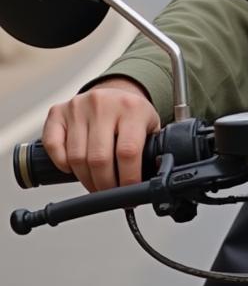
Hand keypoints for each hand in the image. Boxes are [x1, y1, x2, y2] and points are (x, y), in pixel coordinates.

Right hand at [41, 78, 160, 191]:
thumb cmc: (132, 114)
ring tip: (96, 184)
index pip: (128, 152)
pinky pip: (53, 146)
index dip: (128, 178)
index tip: (129, 192)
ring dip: (86, 179)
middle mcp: (104, 105)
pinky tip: (74, 168)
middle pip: (99, 159)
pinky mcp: (58, 112)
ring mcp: (78, 107)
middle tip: (110, 193)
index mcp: (132, 108)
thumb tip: (156, 176)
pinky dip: (62, 164)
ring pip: (76, 157)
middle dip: (105, 184)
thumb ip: (153, 148)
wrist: (114, 92)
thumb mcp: (151, 125)